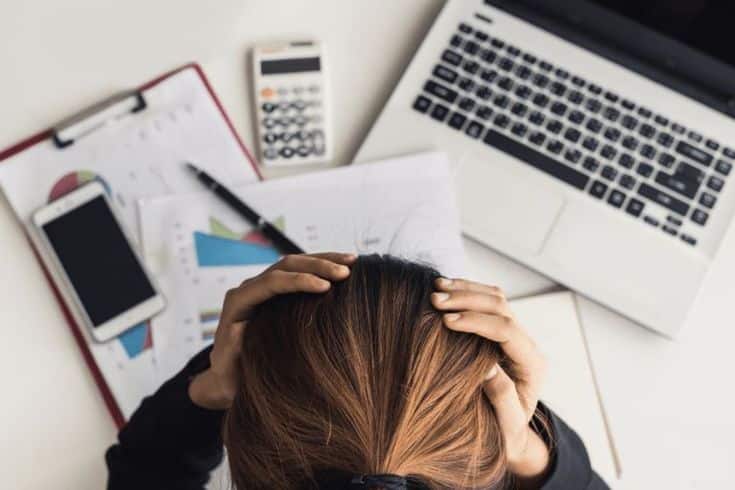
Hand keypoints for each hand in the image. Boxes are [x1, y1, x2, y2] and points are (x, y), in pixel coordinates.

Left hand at [188, 252, 356, 409]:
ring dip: (324, 260)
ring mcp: (263, 288)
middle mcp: (250, 289)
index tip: (326, 287)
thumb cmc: (230, 377)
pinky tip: (343, 269)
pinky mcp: (276, 292)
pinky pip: (299, 273)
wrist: (227, 376)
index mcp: (238, 303)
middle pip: (286, 265)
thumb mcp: (227, 371)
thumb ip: (230, 352)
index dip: (298, 281)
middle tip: (346, 272)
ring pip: (295, 263)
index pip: (271, 282)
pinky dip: (321, 268)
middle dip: (317, 265)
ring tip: (352, 261)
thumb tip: (240, 331)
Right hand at [432, 278, 549, 486]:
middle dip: (467, 299)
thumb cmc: (506, 432)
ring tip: (436, 287)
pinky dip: (467, 291)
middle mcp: (526, 344)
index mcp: (531, 364)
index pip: (507, 331)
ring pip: (495, 298)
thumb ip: (502, 397)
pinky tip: (446, 288)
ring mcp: (515, 334)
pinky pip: (487, 301)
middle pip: (501, 307)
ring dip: (466, 289)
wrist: (511, 432)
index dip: (477, 322)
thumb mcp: (507, 424)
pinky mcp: (501, 330)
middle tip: (435, 300)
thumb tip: (486, 367)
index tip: (447, 322)